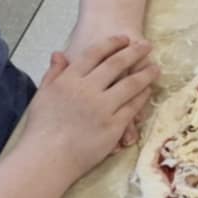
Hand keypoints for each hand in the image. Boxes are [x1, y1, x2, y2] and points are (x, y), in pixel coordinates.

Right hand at [23, 36, 158, 174]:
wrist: (47, 158)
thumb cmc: (41, 128)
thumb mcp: (42, 95)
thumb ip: (54, 73)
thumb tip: (59, 53)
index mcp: (68, 80)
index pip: (94, 54)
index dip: (112, 44)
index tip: (124, 38)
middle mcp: (87, 90)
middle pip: (116, 65)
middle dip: (134, 52)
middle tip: (148, 46)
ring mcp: (102, 108)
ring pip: (130, 84)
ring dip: (145, 74)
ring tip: (156, 67)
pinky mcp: (113, 125)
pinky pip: (133, 107)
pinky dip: (142, 97)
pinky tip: (148, 91)